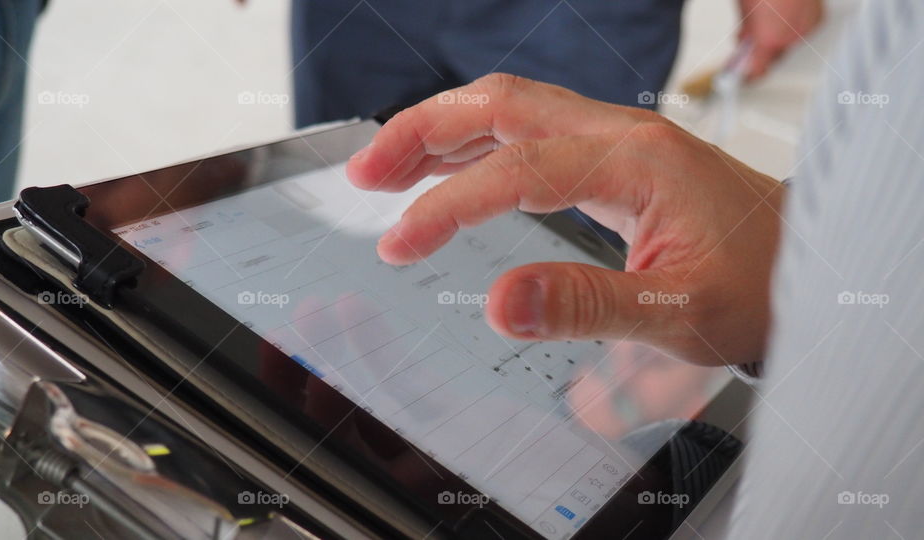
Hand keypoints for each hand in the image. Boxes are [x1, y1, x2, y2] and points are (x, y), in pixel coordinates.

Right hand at [346, 74, 784, 365]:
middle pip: (502, 104)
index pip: (517, 169)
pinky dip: (478, 146)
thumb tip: (500, 304)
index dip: (449, 205)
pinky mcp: (615, 159)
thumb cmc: (758, 284)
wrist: (805, 264)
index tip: (400, 243)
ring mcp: (618, 140)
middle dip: (423, 131)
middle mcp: (621, 136)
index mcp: (634, 163)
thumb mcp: (677, 313)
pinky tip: (454, 170)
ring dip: (443, 131)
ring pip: (512, 110)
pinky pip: (532, 134)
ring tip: (386, 167)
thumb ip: (586, 306)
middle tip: (365, 172)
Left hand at [739, 0, 823, 79]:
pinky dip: (791, 26)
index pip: (756, 72)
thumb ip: (745, 32)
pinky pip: (801, 29)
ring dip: (777, 38)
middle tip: (748, 44)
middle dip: (761, 52)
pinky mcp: (818, 18)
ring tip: (766, 20)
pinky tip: (782, 14)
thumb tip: (744, 42)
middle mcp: (791, 38)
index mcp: (769, 39)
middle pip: (773, 58)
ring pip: (788, 43)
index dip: (746, 74)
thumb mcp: (744, 10)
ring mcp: (807, 28)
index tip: (738, 75)